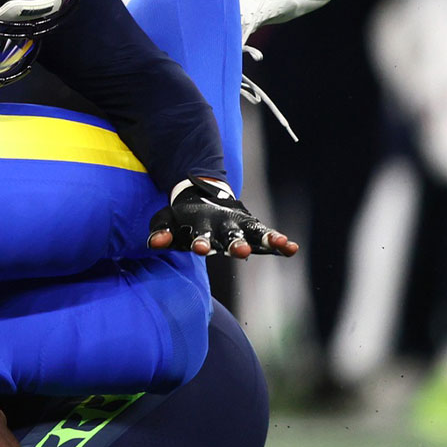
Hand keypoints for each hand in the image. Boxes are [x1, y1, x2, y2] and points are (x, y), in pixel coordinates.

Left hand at [148, 177, 295, 257]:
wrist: (201, 194)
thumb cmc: (182, 217)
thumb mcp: (166, 220)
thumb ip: (160, 232)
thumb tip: (153, 244)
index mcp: (199, 225)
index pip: (199, 235)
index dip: (201, 242)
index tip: (201, 249)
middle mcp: (222, 225)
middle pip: (230, 235)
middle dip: (235, 243)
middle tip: (240, 251)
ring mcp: (238, 226)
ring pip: (253, 233)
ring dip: (265, 239)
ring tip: (281, 244)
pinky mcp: (251, 228)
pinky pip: (266, 234)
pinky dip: (279, 241)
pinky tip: (293, 249)